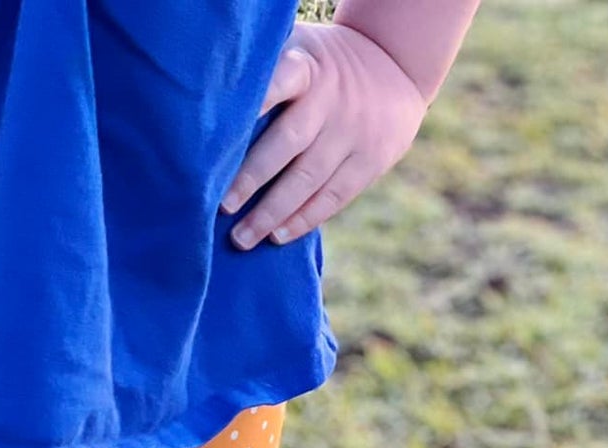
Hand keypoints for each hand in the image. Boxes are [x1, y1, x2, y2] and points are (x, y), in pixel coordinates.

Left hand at [222, 23, 427, 249]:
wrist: (395, 68)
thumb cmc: (321, 68)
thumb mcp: (299, 50)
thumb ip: (266, 72)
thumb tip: (212, 104)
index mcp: (308, 68)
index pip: (283, 78)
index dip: (260, 99)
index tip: (228, 126)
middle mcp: (331, 100)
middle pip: (289, 143)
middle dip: (253, 177)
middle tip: (223, 207)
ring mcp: (353, 132)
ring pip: (309, 179)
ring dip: (273, 213)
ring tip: (242, 238)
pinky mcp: (370, 160)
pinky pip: (333, 197)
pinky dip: (303, 220)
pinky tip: (276, 237)